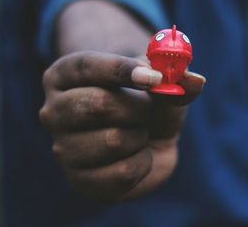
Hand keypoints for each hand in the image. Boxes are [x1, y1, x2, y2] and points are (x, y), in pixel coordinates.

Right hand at [39, 51, 204, 201]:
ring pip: (114, 141)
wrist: (148, 138)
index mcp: (64, 75)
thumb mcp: (162, 81)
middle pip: (99, 105)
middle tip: (147, 109)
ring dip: (140, 136)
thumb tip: (194, 80)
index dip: (121, 70)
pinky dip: (142, 163)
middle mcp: (53, 111)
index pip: (85, 66)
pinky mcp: (79, 181)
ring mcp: (62, 149)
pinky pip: (122, 173)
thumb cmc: (148, 101)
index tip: (154, 77)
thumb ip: (176, 78)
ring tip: (137, 132)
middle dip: (138, 107)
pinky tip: (135, 156)